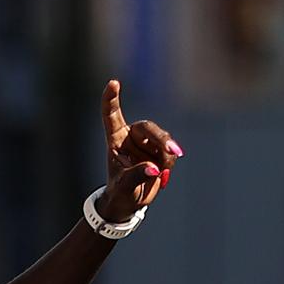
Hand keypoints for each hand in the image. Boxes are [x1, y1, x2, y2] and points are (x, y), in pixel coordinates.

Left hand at [98, 79, 181, 223]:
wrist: (131, 201)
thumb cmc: (120, 191)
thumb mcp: (124, 187)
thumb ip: (137, 176)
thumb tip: (153, 169)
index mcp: (115, 139)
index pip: (111, 115)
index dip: (111, 99)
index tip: (113, 83)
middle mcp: (131, 136)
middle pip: (148, 128)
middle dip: (161, 139)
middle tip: (172, 151)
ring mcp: (147, 141)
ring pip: (163, 139)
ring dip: (167, 155)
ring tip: (162, 173)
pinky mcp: (160, 148)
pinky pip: (171, 151)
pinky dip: (170, 162)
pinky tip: (163, 173)